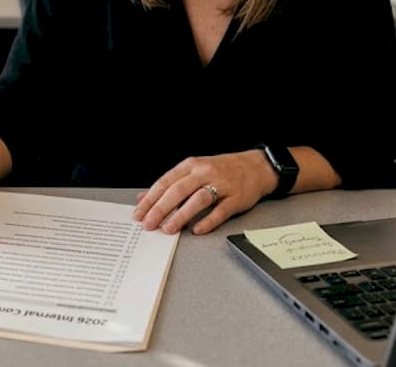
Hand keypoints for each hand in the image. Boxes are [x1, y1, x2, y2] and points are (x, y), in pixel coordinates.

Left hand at [133, 151, 272, 234]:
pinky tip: (197, 230)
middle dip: (161, 209)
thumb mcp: (194, 170)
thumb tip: (143, 198)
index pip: (165, 182)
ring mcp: (222, 184)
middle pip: (178, 191)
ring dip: (181, 215)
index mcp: (191, 166)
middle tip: (149, 224)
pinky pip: (220, 211)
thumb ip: (170, 184)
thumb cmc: (222, 170)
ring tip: (168, 229)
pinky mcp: (236, 197)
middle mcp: (205, 173)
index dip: (150, 199)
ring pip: (198, 199)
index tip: (139, 214)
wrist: (256, 166)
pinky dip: (208, 221)